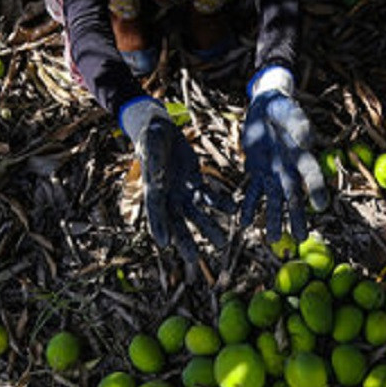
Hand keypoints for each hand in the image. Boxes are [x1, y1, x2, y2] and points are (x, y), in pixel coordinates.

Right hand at [121, 98, 231, 268]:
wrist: (161, 127)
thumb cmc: (152, 135)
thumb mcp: (153, 146)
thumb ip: (155, 165)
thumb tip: (156, 183)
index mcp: (153, 189)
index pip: (155, 212)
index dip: (159, 227)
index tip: (165, 245)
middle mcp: (168, 196)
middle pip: (176, 222)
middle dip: (185, 241)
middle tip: (194, 260)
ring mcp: (182, 191)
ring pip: (196, 214)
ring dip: (209, 228)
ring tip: (223, 243)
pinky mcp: (196, 182)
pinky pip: (210, 196)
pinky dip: (221, 204)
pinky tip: (233, 211)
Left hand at [239, 67, 327, 241]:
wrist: (263, 108)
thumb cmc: (281, 108)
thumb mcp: (288, 111)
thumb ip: (298, 124)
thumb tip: (305, 140)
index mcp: (301, 155)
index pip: (312, 175)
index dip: (317, 190)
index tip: (321, 206)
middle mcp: (289, 169)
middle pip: (295, 197)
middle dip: (297, 217)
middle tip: (300, 238)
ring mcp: (273, 173)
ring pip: (274, 200)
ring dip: (273, 220)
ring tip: (272, 240)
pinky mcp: (256, 172)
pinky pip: (252, 193)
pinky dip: (249, 207)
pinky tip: (244, 224)